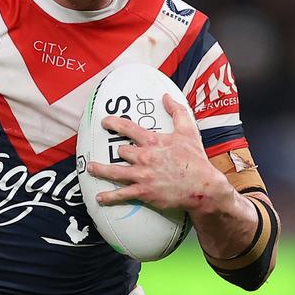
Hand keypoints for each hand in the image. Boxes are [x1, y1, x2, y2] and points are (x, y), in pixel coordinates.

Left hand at [86, 94, 231, 212]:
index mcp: (153, 141)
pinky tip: (99, 198)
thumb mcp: (188, 132)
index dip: (114, 123)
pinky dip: (109, 197)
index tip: (105, 122)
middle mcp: (144, 157)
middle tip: (115, 153)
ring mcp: (142, 175)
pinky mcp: (144, 192)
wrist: (204, 187)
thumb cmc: (196, 160)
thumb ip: (177, 112)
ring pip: (114, 172)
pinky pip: (122, 194)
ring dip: (100, 170)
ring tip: (90, 168)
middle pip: (121, 151)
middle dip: (118, 152)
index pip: (128, 128)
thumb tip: (166, 96)